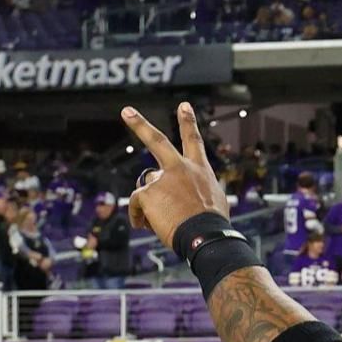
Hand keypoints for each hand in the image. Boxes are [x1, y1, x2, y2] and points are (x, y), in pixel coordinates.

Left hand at [121, 103, 231, 247]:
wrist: (205, 235)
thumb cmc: (212, 224)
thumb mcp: (215, 202)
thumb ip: (199, 192)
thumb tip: (189, 198)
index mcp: (199, 170)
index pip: (193, 141)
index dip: (188, 122)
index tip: (183, 106)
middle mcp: (180, 169)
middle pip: (157, 141)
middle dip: (140, 124)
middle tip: (126, 111)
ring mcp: (163, 179)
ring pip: (147, 187)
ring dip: (150, 204)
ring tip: (161, 220)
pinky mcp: (148, 192)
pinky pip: (136, 203)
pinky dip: (139, 215)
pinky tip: (145, 225)